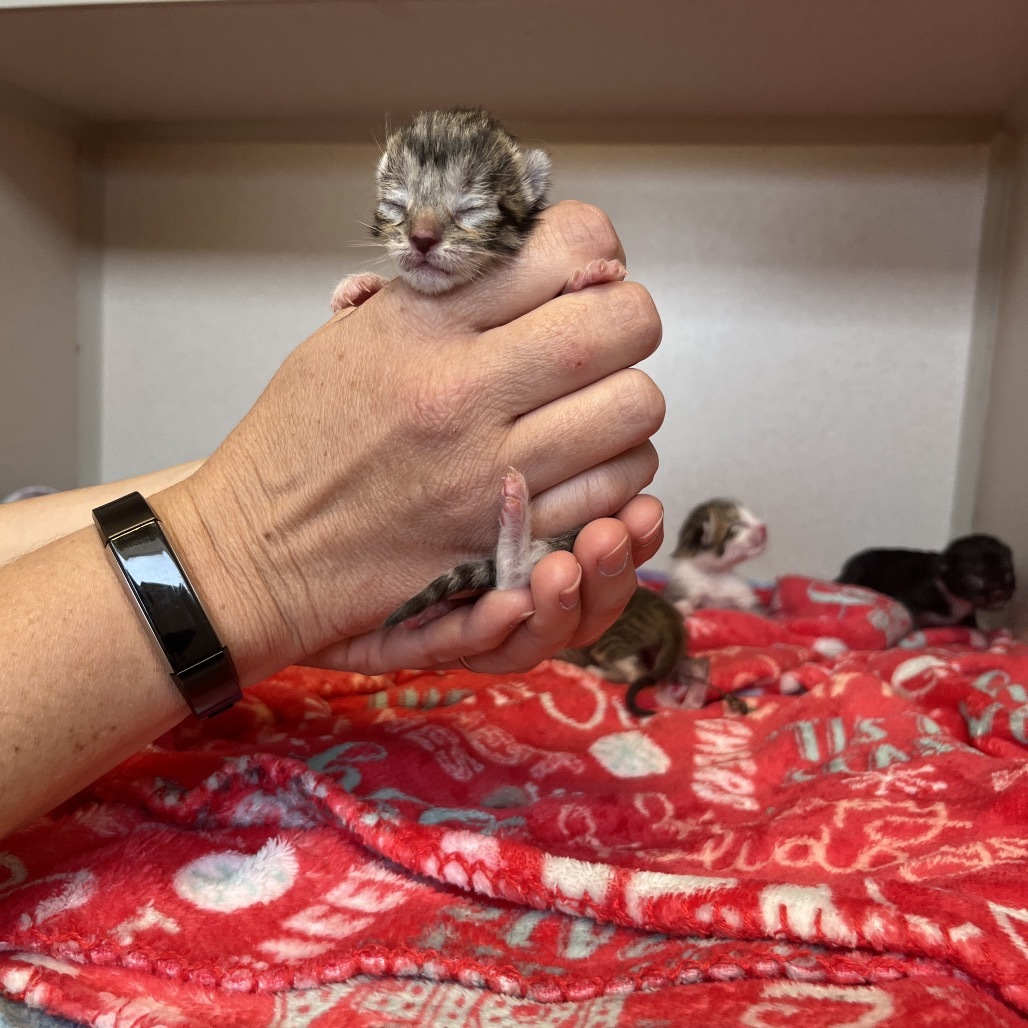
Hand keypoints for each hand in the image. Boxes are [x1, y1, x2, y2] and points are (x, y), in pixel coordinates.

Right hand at [157, 201, 664, 684]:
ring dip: (624, 407)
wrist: (256, 548)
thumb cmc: (300, 438)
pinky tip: (580, 468)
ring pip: (634, 413)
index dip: (597, 250)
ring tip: (587, 412)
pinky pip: (612, 491)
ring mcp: (490, 473)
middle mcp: (464, 393)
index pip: (570, 248)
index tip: (585, 270)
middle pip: (624, 326)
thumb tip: (543, 261)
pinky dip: (614, 473)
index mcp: (423, 323)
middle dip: (627, 324)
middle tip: (601, 341)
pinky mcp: (503, 539)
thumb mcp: (357, 333)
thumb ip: (451, 295)